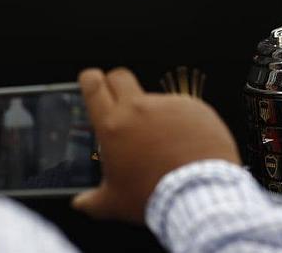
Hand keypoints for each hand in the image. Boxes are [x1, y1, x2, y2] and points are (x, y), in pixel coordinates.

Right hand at [71, 68, 239, 223]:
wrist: (200, 194)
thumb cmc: (155, 197)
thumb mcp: (116, 202)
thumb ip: (93, 201)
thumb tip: (81, 203)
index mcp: (113, 125)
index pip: (93, 84)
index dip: (90, 79)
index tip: (92, 81)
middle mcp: (138, 108)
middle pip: (120, 77)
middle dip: (117, 85)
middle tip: (121, 105)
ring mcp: (168, 105)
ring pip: (154, 98)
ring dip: (154, 114)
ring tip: (163, 144)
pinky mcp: (194, 108)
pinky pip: (183, 108)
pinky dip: (182, 122)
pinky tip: (185, 145)